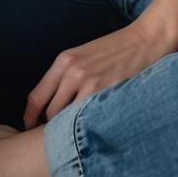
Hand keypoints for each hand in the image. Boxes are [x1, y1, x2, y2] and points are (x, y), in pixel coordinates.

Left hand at [23, 20, 174, 128]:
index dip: (30, 119)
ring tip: (77, 137)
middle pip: (50, 113)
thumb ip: (68, 77)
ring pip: (67, 120)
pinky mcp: (107, 93)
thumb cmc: (117, 49)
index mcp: (64, 61)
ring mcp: (90, 83)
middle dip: (51, 127)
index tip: (31, 129)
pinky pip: (87, 120)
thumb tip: (53, 107)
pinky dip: (87, 128)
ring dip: (70, 131)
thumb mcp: (85, 56)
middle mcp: (72, 71)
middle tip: (59, 137)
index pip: (36, 97)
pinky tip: (95, 130)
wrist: (147, 39)